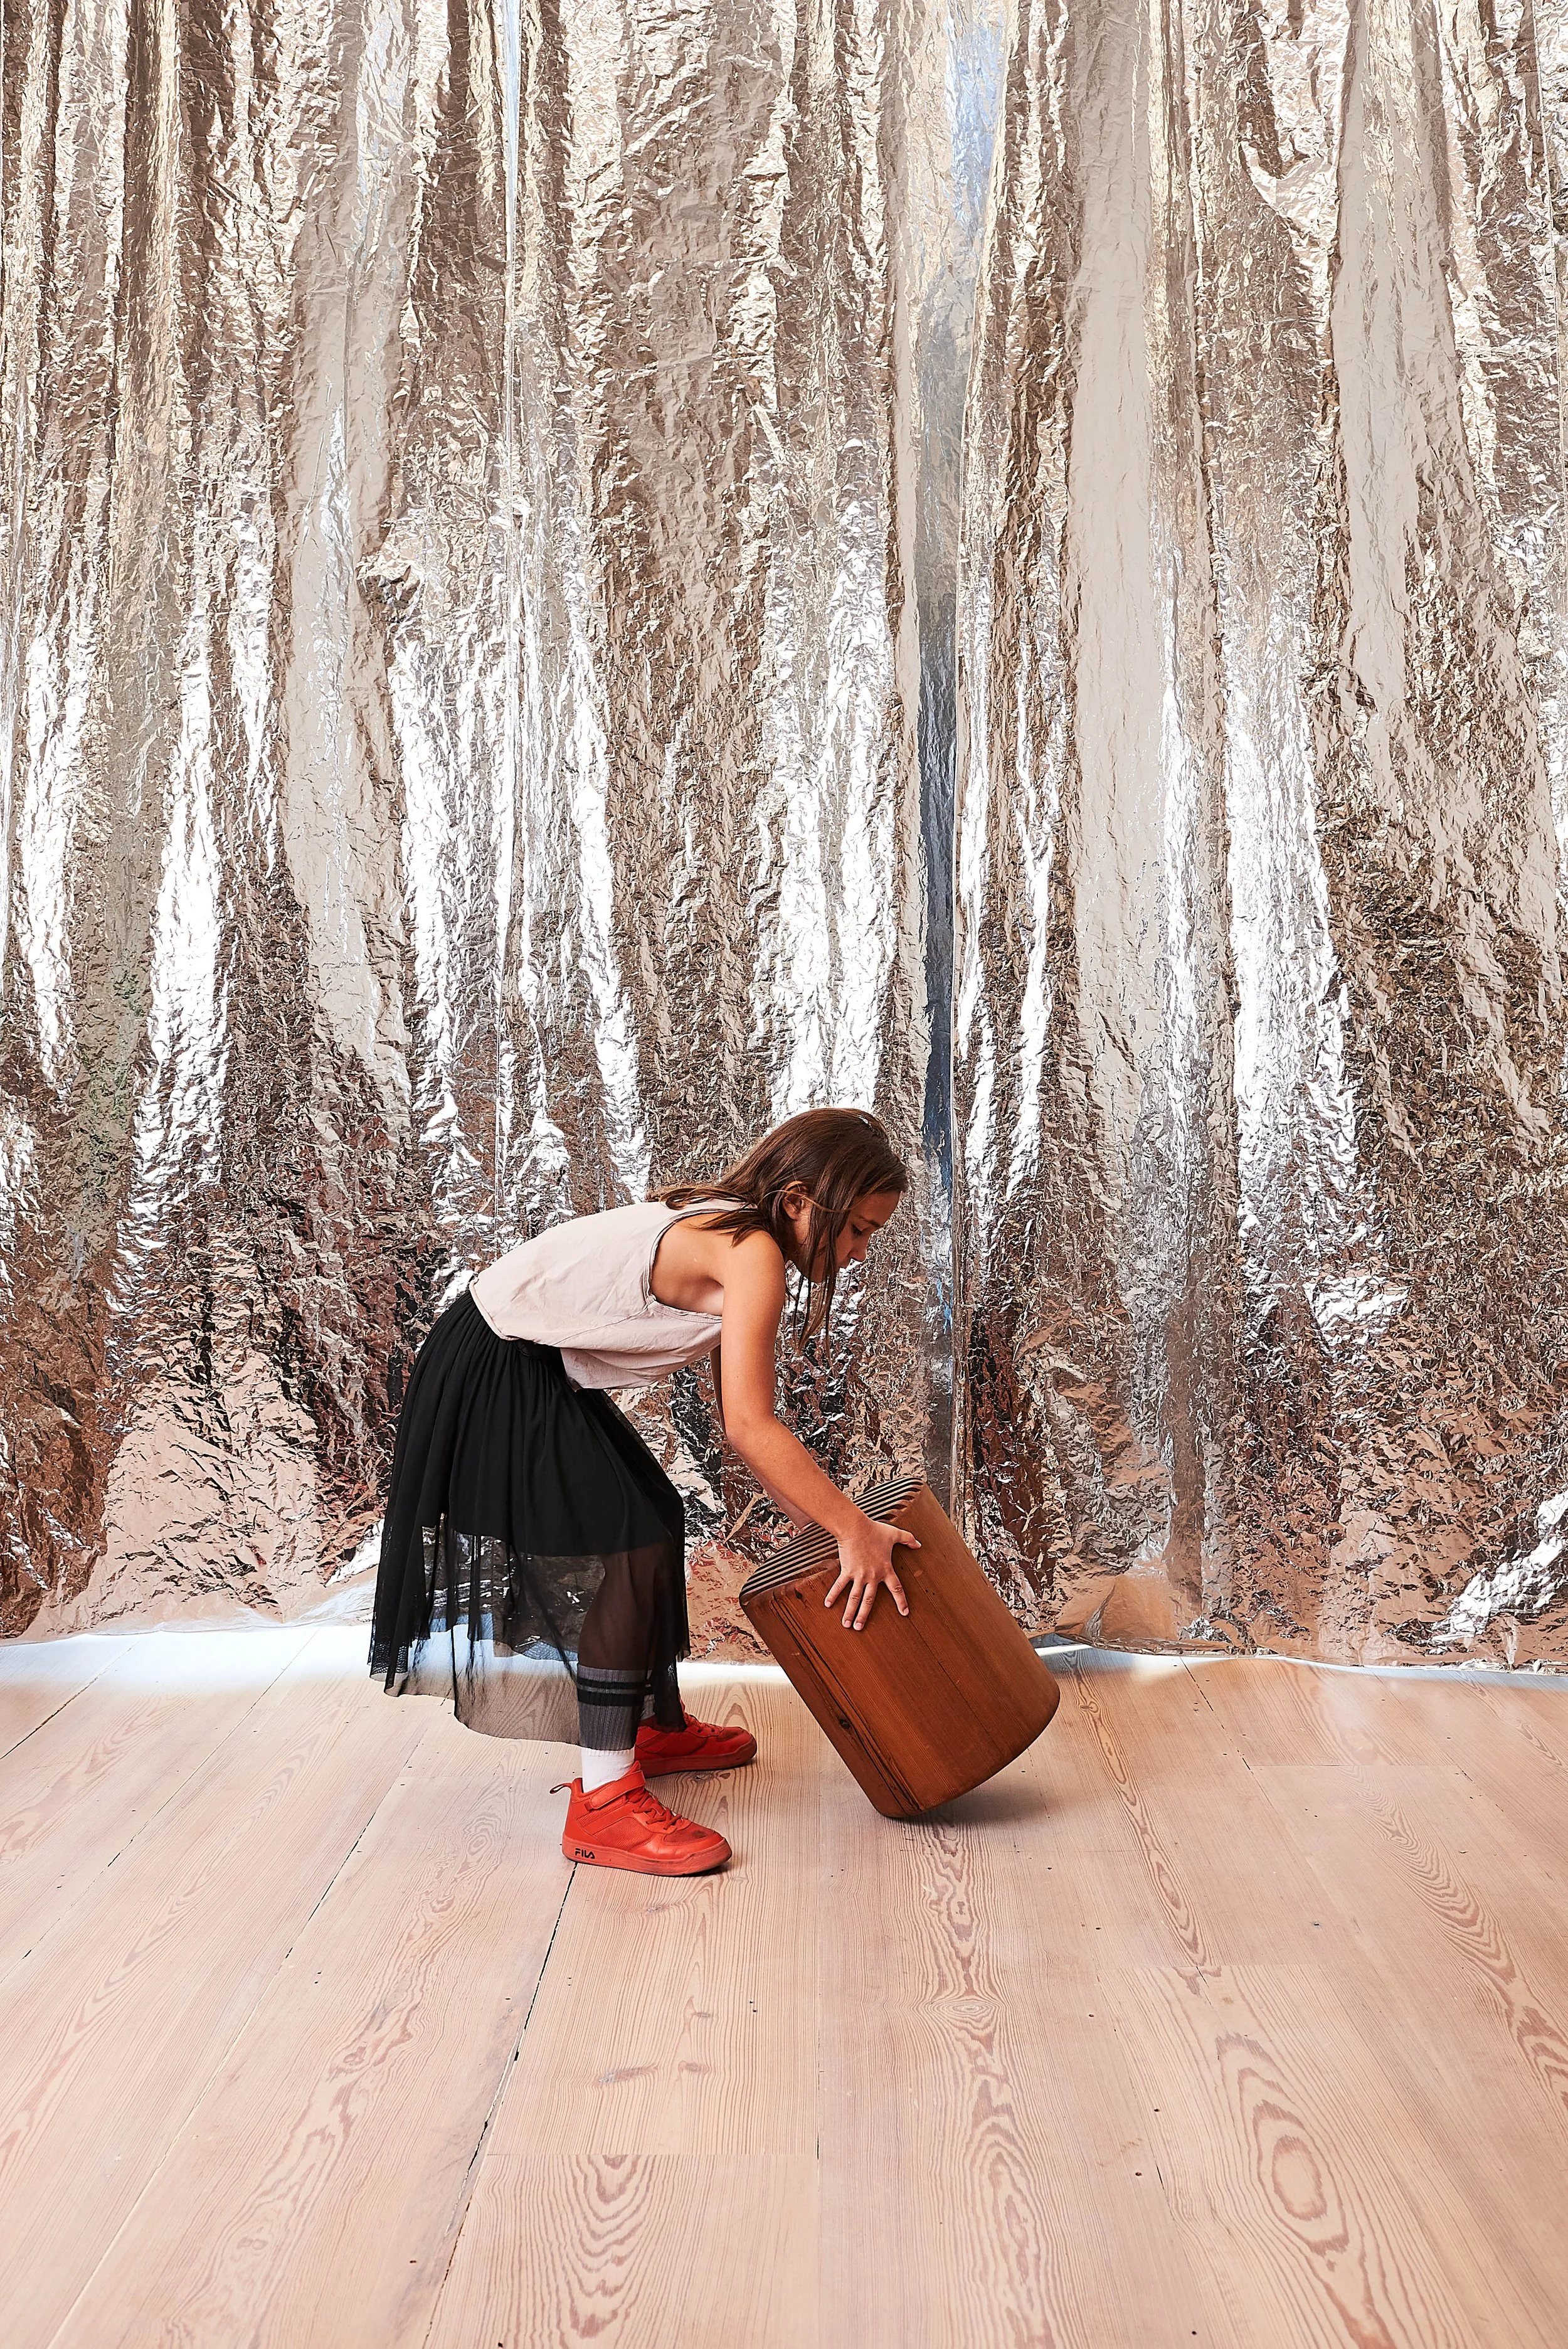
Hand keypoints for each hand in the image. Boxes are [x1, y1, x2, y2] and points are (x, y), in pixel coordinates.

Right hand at [823, 1516, 918, 1630]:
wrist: (855, 1527)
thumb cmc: (874, 1530)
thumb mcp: (894, 1534)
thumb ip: (908, 1539)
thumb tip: (919, 1544)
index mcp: (886, 1569)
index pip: (897, 1589)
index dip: (901, 1601)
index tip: (904, 1613)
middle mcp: (873, 1576)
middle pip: (869, 1600)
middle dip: (864, 1615)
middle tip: (860, 1628)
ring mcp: (859, 1575)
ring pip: (854, 1598)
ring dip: (850, 1612)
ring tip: (846, 1624)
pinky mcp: (847, 1571)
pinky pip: (839, 1585)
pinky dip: (833, 1595)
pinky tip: (828, 1604)